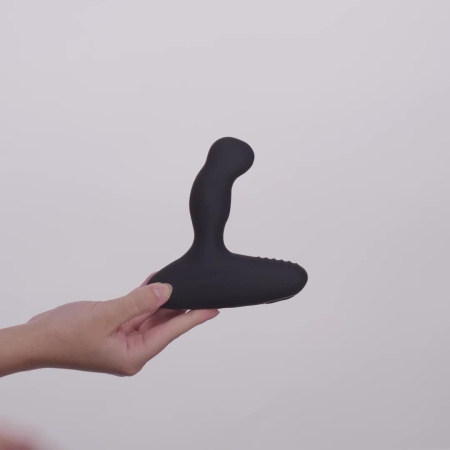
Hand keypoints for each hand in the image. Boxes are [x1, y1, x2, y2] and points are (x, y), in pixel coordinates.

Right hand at [0, 274, 218, 376]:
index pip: (171, 332)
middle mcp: (133, 348)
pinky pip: (137, 309)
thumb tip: (166, 290)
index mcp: (134, 355)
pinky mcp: (116, 325)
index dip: (194, 318)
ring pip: (151, 314)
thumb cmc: (64, 336)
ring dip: (163, 298)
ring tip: (183, 281)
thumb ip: (138, 303)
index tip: (214, 308)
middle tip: (201, 288)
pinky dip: (145, 296)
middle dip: (181, 305)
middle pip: (164, 323)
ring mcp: (124, 337)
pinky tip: (156, 283)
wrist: (37, 338)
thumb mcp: (105, 317)